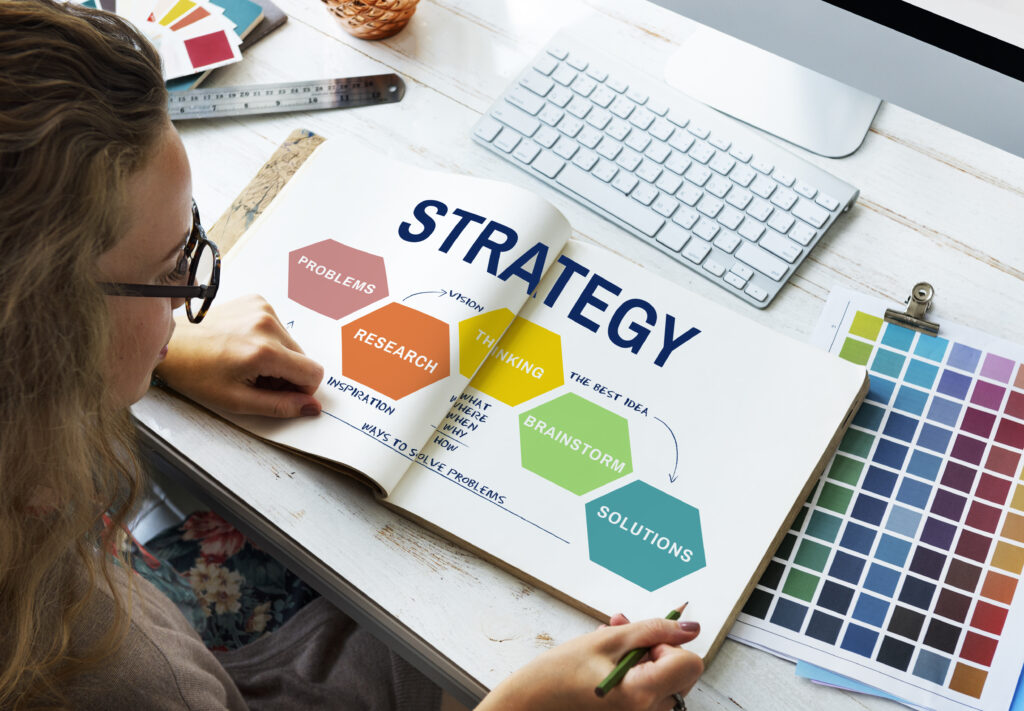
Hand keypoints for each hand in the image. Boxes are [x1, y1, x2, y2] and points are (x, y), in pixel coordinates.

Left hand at [156, 294, 324, 417]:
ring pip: (292, 344)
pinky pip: (279, 327)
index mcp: (264, 351)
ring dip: (277, 356)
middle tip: (257, 379)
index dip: (302, 390)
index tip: (281, 393)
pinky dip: (268, 340)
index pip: (313, 373)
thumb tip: (311, 407)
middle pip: (303, 358)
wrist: (172, 344)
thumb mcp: (237, 400)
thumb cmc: (196, 373)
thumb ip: (280, 406)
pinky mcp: (257, 301)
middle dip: (287, 374)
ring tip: (247, 361)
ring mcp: (263, 308)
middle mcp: (267, 324)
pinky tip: (245, 344)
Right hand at [477, 613, 702, 710]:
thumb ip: (652, 630)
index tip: (642, 640)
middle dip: (657, 648)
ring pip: (664, 679)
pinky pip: (650, 690)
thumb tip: (690, 627)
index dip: (669, 644)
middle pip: (681, 673)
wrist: (532, 703)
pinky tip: (610, 659)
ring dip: (643, 656)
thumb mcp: (606, 640)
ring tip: (609, 642)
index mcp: (642, 694)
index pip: (689, 664)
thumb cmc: (560, 674)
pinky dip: (636, 671)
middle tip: (624, 633)